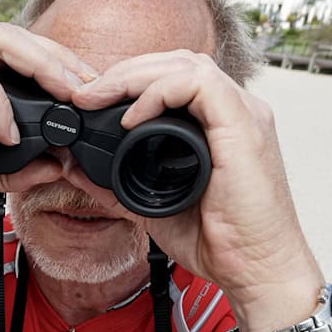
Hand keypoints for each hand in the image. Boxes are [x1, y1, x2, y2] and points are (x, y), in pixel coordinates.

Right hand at [0, 23, 97, 206]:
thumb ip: (10, 169)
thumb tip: (55, 167)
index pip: (19, 49)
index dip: (58, 63)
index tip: (88, 90)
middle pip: (16, 36)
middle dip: (59, 59)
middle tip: (88, 89)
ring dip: (39, 66)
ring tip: (63, 99)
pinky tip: (8, 132)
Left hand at [70, 50, 323, 331]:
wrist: (256, 270)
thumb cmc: (219, 242)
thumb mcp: (152, 205)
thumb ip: (115, 183)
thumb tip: (75, 168)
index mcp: (218, 123)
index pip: (172, 76)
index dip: (128, 80)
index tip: (89, 103)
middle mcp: (234, 111)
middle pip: (175, 61)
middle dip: (123, 71)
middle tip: (83, 95)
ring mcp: (243, 115)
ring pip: (185, 63)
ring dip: (134, 76)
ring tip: (98, 99)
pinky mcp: (244, 126)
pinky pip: (197, 84)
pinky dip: (158, 93)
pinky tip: (131, 119)